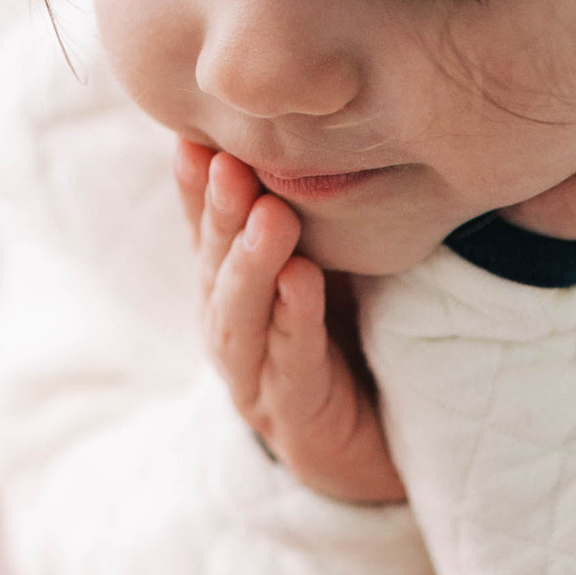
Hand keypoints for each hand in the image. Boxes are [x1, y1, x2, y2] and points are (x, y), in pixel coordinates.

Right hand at [174, 141, 408, 506]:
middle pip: (214, 263)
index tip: (194, 133)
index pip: (204, 226)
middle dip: (219, 212)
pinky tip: (301, 280)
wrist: (381, 446)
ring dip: (250, 262)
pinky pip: (290, 361)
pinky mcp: (293, 414)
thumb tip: (314, 128)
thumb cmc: (351, 339)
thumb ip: (309, 213)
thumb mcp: (327, 263)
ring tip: (269, 216)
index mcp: (231, 287)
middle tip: (230, 163)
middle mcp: (230, 327)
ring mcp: (254, 375)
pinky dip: (293, 319)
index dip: (194, 184)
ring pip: (240, 314)